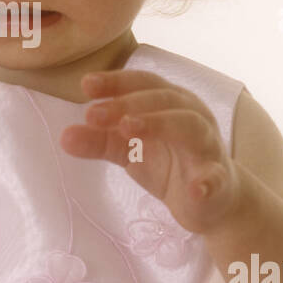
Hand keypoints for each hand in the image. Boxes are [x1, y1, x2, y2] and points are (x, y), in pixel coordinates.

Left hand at [60, 69, 242, 234]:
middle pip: (164, 99)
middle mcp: (192, 116)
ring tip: (127, 129)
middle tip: (93, 114)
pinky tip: (195, 188)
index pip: (143, 83)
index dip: (116, 82)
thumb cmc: (170, 163)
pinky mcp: (218, 180)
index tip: (86, 85)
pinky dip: (206, 181)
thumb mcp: (128, 150)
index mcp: (170, 103)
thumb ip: (99, 141)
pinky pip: (215, 177)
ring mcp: (208, 147)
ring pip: (190, 126)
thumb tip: (64, 137)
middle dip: (128, 103)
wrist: (212, 201)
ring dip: (159, 123)